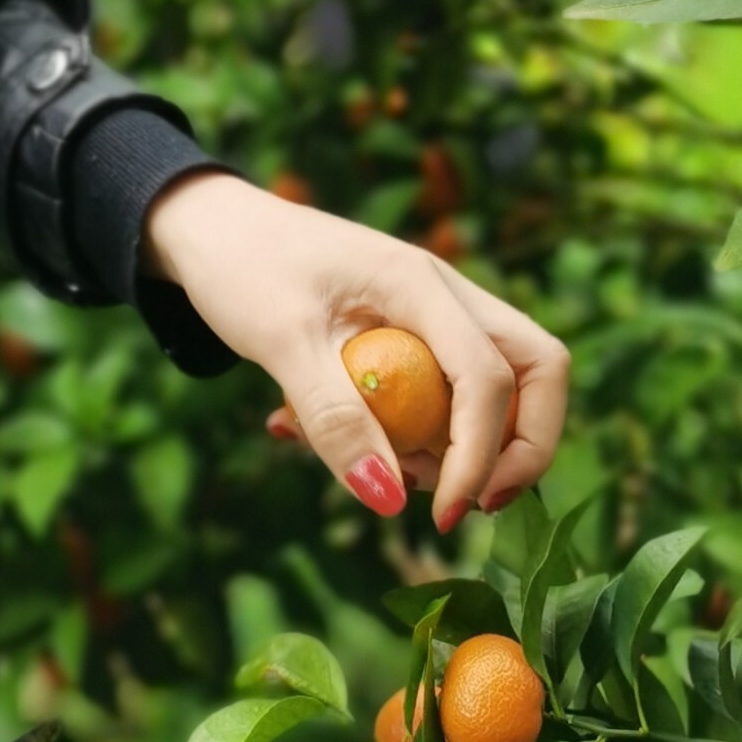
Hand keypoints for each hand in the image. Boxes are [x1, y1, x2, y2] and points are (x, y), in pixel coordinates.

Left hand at [142, 171, 569, 531]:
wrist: (206, 227)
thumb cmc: (240, 268)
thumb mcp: (278, 342)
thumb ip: (335, 419)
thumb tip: (389, 501)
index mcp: (419, 282)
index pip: (491, 375)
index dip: (484, 455)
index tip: (446, 514)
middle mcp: (443, 292)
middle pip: (536, 370)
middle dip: (521, 447)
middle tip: (466, 499)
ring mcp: (433, 311)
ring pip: (498, 386)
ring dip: (458, 444)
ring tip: (375, 463)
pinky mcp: (412, 333)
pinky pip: (444, 392)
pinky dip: (415, 431)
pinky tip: (338, 440)